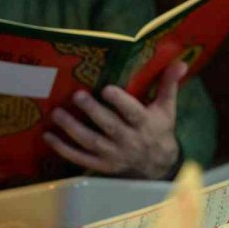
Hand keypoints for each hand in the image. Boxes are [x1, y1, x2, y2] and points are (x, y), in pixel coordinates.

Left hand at [42, 60, 185, 178]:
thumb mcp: (166, 109)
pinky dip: (63, 149)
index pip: (133, 113)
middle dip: (93, 111)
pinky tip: (49, 136)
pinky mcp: (101, 166)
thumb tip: (180, 61)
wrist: (158, 166)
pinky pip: (80, 158)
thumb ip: (168, 84)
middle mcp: (129, 141)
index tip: (106, 88)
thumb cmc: (159, 130)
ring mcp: (113, 155)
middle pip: (109, 127)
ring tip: (57, 113)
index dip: (120, 102)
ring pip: (91, 143)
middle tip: (77, 96)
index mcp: (145, 124)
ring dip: (72, 129)